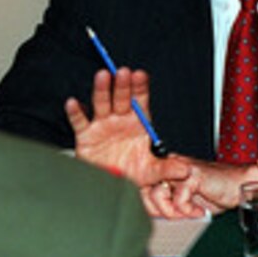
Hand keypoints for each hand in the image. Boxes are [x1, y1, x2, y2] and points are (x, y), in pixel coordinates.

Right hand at [66, 67, 190, 186]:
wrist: (111, 184)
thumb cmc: (131, 171)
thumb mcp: (151, 172)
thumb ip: (166, 169)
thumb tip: (183, 170)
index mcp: (137, 123)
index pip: (139, 101)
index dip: (139, 88)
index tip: (140, 75)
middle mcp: (119, 120)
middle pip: (121, 98)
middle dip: (122, 85)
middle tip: (123, 72)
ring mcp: (102, 125)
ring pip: (101, 104)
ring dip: (102, 90)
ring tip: (103, 76)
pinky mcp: (85, 135)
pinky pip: (79, 122)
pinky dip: (75, 112)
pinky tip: (74, 103)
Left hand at [153, 156, 257, 215]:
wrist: (238, 186)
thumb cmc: (215, 193)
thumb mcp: (186, 203)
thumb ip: (169, 205)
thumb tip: (151, 216)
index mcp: (168, 171)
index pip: (143, 187)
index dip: (148, 206)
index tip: (160, 217)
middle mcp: (171, 167)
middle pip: (146, 190)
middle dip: (159, 210)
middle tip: (176, 216)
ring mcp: (181, 169)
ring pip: (158, 193)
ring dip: (172, 210)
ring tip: (188, 213)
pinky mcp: (192, 174)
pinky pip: (179, 199)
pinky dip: (189, 210)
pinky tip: (199, 210)